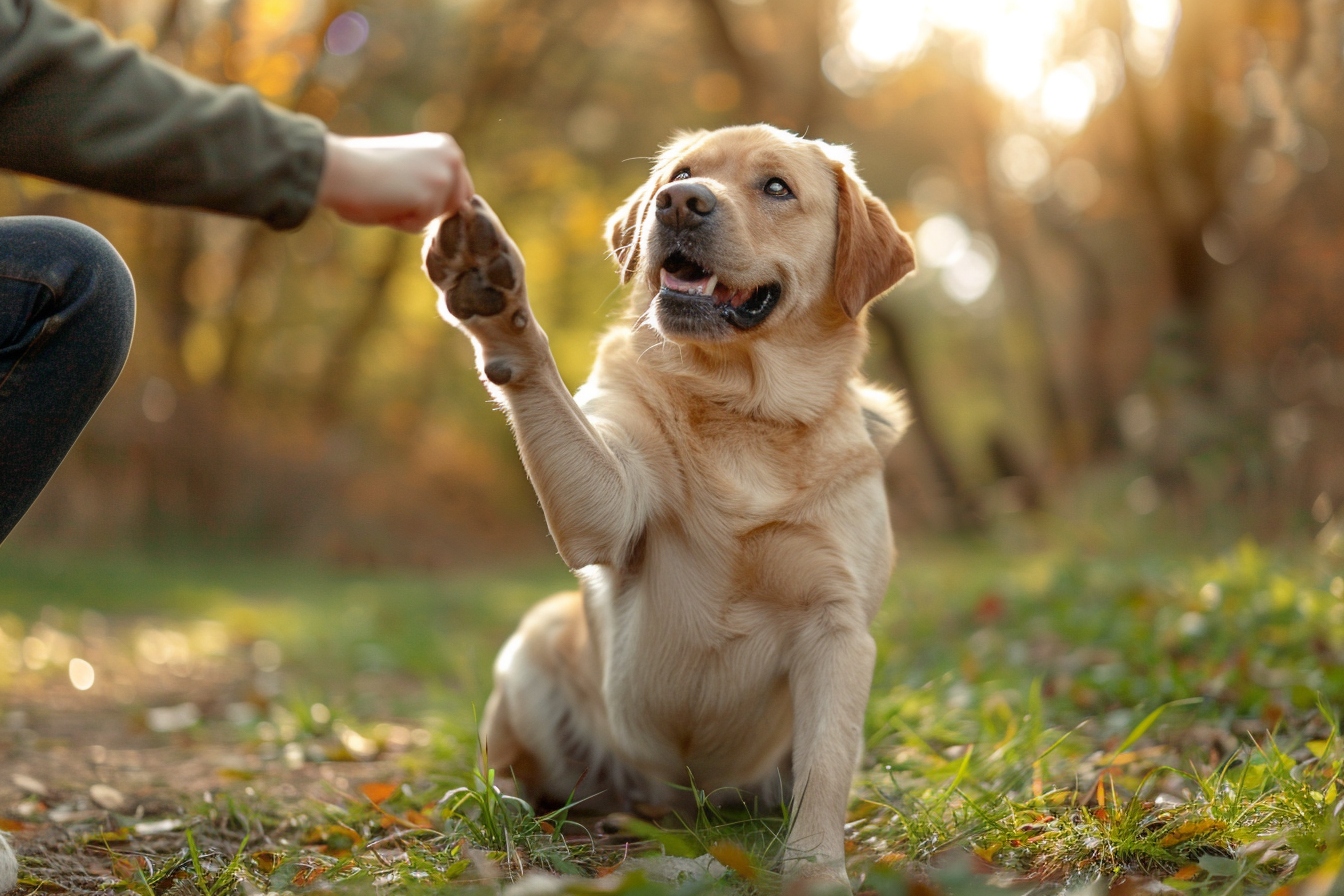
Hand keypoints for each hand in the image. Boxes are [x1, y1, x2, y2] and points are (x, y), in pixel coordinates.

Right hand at [316, 132, 474, 230]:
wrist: (339, 169)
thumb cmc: (363, 171)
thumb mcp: (409, 170)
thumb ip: (431, 182)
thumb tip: (447, 208)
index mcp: (445, 146)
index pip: (459, 191)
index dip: (431, 202)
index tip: (403, 191)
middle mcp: (452, 155)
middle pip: (454, 208)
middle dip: (426, 211)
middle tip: (393, 192)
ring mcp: (445, 173)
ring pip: (438, 218)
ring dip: (413, 216)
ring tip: (389, 194)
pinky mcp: (434, 192)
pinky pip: (421, 225)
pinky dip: (400, 222)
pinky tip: (385, 201)